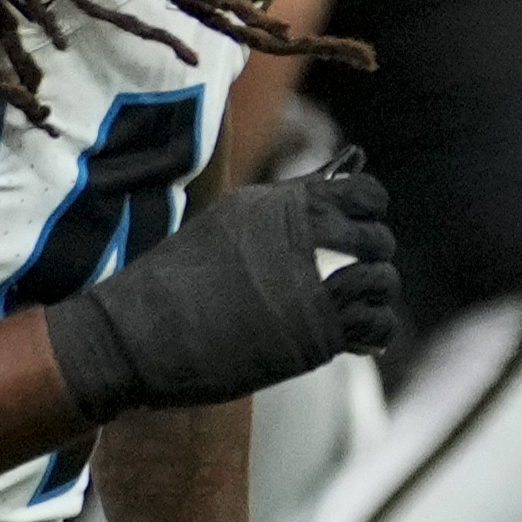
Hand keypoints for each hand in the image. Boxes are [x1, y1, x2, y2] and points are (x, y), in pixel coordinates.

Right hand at [45, 155, 397, 420]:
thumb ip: (284, 205)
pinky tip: (356, 334)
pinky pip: (377, 326)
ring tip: (354, 306)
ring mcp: (317, 287)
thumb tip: (336, 184)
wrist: (137, 335)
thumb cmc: (174, 279)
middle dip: (372, 256)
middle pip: (379, 240)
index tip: (359, 227)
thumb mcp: (229, 220)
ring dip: (375, 295)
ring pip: (384, 283)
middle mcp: (308, 239)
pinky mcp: (319, 336)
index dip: (370, 212)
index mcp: (286, 204)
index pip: (368, 194)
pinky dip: (375, 330)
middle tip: (354, 274)